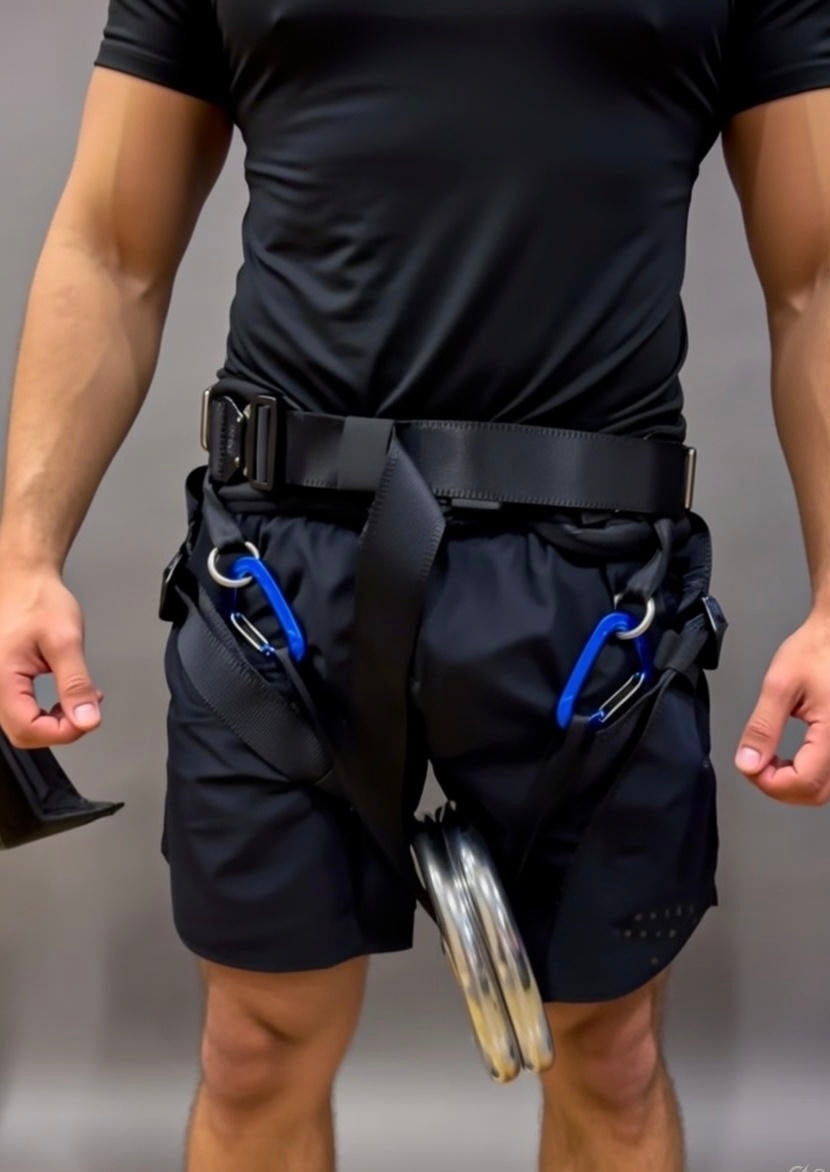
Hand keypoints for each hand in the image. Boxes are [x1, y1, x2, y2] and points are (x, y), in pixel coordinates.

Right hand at [0, 565, 101, 747]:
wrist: (25, 581)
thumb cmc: (39, 601)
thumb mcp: (66, 641)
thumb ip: (76, 684)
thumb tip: (86, 719)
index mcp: (2, 677)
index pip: (27, 728)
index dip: (61, 733)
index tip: (88, 719)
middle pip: (23, 733)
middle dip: (60, 729)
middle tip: (87, 710)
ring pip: (23, 725)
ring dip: (55, 721)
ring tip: (81, 699)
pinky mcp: (5, 683)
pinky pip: (22, 710)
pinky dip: (47, 712)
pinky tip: (66, 698)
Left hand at [735, 611, 829, 805]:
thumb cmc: (816, 650)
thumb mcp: (780, 684)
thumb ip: (763, 727)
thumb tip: (748, 763)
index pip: (804, 782)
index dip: (770, 783)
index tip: (750, 765)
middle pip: (816, 793)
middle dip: (780, 787)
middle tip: (757, 764)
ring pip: (824, 789)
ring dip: (794, 784)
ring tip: (772, 760)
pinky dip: (808, 775)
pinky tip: (792, 759)